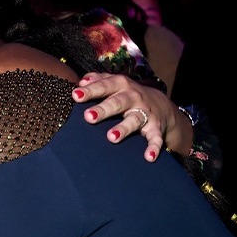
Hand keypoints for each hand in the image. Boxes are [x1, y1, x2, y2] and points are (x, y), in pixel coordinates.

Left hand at [72, 72, 192, 161]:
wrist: (161, 104)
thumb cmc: (127, 93)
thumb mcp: (115, 82)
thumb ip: (98, 80)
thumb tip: (81, 82)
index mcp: (120, 85)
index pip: (104, 86)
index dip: (90, 90)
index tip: (76, 96)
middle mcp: (133, 97)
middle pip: (117, 102)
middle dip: (104, 109)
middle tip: (89, 117)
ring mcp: (145, 113)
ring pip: (134, 120)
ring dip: (123, 128)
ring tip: (111, 137)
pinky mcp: (156, 128)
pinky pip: (156, 138)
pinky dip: (154, 147)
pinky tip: (148, 157)